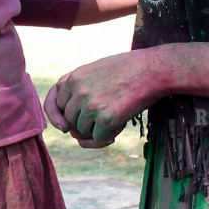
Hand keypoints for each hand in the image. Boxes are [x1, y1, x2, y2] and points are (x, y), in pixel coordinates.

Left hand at [47, 52, 161, 147]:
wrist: (153, 70)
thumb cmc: (129, 70)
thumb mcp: (96, 70)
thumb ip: (79, 90)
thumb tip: (70, 129)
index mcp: (73, 78)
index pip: (55, 103)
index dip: (58, 117)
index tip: (64, 128)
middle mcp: (78, 91)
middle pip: (69, 121)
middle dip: (83, 125)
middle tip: (101, 122)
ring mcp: (91, 105)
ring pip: (82, 132)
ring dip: (97, 131)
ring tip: (116, 116)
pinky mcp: (105, 119)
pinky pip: (98, 138)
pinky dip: (109, 135)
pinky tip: (122, 123)